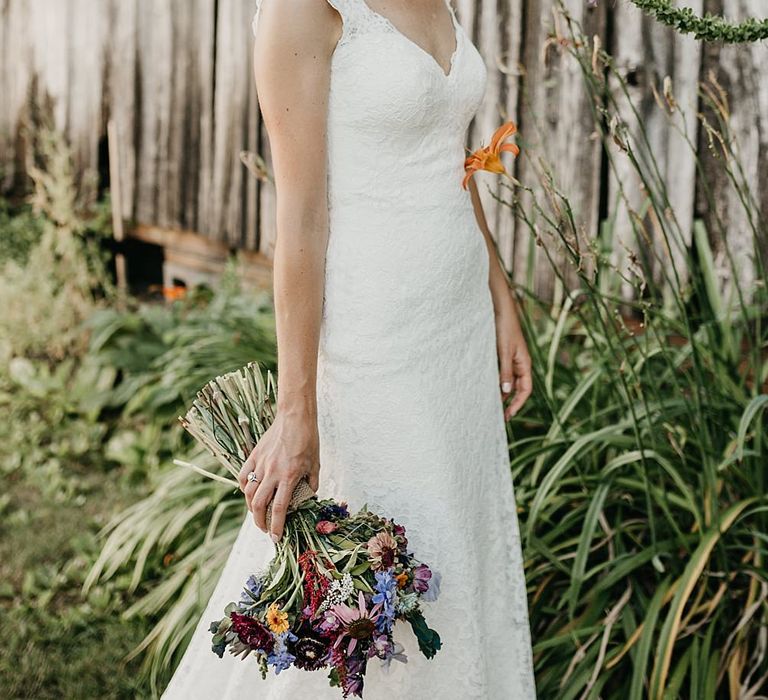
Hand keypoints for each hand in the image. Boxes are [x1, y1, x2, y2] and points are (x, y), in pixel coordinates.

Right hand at [237, 408, 319, 541]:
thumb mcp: (315, 464)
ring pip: (248, 492)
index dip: (277, 526)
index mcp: (290, 476)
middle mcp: (273, 472)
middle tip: (265, 529)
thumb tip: (308, 497)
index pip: (280, 508)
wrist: (295, 417)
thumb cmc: (308, 439)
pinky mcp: (253, 455)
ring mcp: (261, 463)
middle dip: (260, 522)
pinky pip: (243, 475)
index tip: (276, 538)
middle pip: (259, 505)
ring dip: (251, 508)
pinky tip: (248, 493)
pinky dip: (243, 488)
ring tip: (257, 514)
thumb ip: (311, 483)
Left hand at [494, 294, 532, 419]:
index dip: (518, 404)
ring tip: (491, 405)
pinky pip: (501, 372)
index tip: (508, 415)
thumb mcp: (504, 351)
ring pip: (508, 381)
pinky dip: (496, 382)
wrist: (499, 308)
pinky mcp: (501, 354)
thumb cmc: (504, 327)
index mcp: (524, 363)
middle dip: (509, 402)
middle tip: (498, 416)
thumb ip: (505, 372)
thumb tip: (506, 392)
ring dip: (501, 393)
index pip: (526, 390)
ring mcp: (511, 358)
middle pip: (517, 388)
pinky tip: (486, 387)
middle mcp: (519, 363)